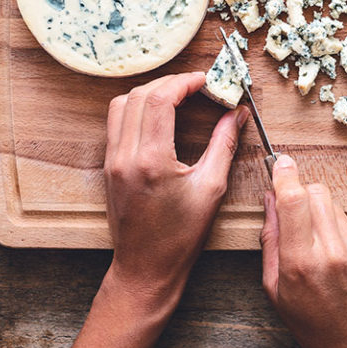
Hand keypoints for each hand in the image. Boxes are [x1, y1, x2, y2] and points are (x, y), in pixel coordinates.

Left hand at [103, 71, 248, 311]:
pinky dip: (136, 107)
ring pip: (122, 105)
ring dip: (149, 92)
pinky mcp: (109, 165)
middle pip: (139, 96)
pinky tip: (158, 113)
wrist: (146, 267)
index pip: (159, 100)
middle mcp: (125, 156)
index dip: (183, 83)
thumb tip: (237, 114)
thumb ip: (224, 144)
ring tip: (177, 94)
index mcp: (151, 161)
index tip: (204, 80)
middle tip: (195, 85)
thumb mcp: (211, 188)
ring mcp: (112, 160)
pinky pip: (116, 121)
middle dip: (169, 83)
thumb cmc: (181, 235)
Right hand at [260, 155, 346, 347]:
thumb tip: (269, 200)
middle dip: (302, 194)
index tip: (280, 163)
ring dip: (321, 214)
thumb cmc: (312, 324)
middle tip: (297, 216)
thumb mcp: (275, 288)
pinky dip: (340, 232)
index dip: (285, 175)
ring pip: (334, 205)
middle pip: (316, 192)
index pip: (293, 200)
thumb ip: (270, 239)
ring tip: (319, 245)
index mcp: (301, 262)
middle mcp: (333, 251)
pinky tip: (339, 260)